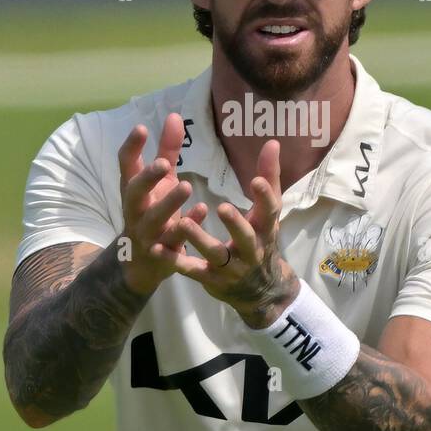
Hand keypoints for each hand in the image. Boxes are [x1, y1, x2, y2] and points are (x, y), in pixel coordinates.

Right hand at [117, 113, 207, 295]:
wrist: (142, 263)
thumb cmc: (153, 211)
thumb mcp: (160, 182)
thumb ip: (167, 151)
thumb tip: (174, 115)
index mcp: (133, 190)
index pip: (126, 166)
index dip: (131, 147)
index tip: (141, 128)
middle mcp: (136, 211)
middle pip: (134, 194)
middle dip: (146, 179)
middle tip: (162, 164)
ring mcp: (148, 234)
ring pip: (155, 220)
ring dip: (169, 204)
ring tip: (186, 186)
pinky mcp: (163, 254)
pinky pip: (175, 242)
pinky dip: (188, 226)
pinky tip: (201, 211)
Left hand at [158, 139, 300, 328]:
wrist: (258, 289)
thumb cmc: (260, 238)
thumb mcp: (267, 212)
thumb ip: (269, 177)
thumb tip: (272, 142)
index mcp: (265, 227)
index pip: (270, 211)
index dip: (265, 196)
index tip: (255, 180)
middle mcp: (251, 248)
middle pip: (245, 236)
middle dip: (235, 224)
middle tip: (221, 208)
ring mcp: (230, 266)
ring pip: (214, 253)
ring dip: (199, 239)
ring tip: (182, 222)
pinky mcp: (211, 278)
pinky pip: (192, 269)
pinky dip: (175, 260)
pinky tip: (157, 248)